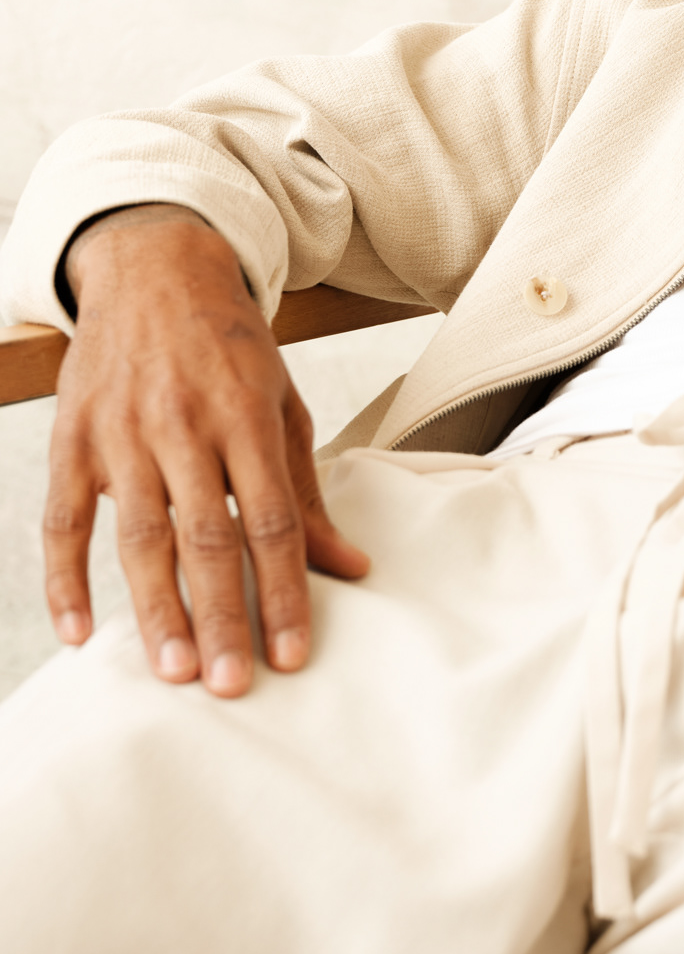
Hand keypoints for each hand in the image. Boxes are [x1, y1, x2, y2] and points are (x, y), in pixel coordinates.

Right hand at [46, 206, 369, 695]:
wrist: (154, 269)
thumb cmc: (230, 348)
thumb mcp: (283, 405)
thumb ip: (307, 492)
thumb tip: (350, 567)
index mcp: (246, 418)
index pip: (271, 521)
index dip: (283, 592)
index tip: (291, 655)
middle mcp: (184, 426)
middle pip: (206, 537)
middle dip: (221, 615)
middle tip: (231, 684)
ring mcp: (122, 433)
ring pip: (139, 537)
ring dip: (156, 609)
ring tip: (176, 670)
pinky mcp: (72, 438)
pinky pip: (62, 521)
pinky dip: (65, 579)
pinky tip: (79, 633)